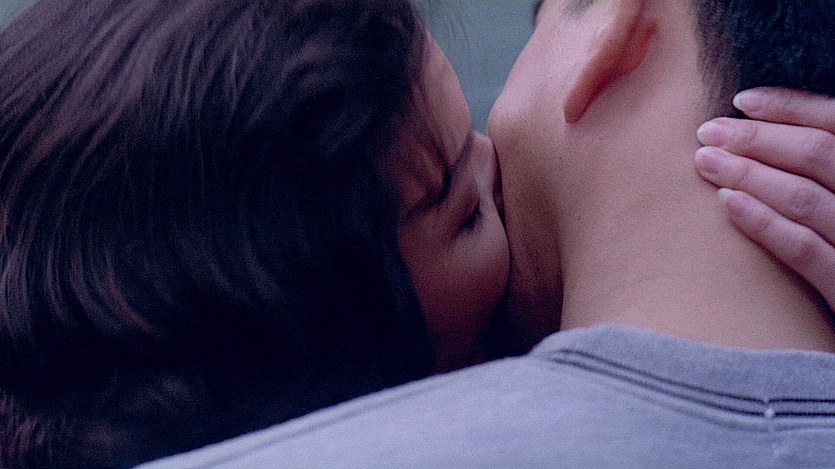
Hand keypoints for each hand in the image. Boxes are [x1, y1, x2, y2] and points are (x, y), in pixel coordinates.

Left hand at [694, 87, 834, 308]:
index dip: (792, 107)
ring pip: (804, 197)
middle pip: (818, 154)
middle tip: (708, 131)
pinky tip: (726, 204)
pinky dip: (764, 222)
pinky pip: (804, 250)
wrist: (834, 343)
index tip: (742, 100)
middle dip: (757, 138)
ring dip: (749, 173)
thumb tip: (768, 137)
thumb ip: (821, 174)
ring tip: (705, 161)